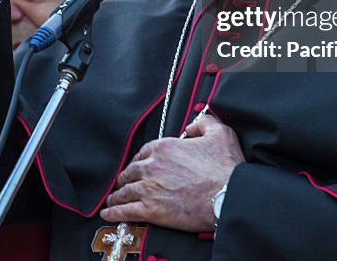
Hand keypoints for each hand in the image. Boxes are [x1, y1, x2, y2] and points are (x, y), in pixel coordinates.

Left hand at [100, 114, 244, 231]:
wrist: (228, 196)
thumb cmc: (225, 169)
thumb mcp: (220, 133)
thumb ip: (204, 123)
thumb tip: (193, 126)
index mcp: (165, 147)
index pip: (144, 152)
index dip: (139, 159)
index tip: (138, 165)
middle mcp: (152, 167)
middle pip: (131, 171)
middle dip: (126, 177)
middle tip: (124, 182)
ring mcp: (149, 189)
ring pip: (125, 191)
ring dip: (117, 195)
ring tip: (113, 198)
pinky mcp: (151, 210)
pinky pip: (126, 211)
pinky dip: (114, 212)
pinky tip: (109, 213)